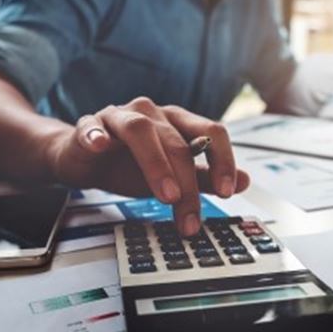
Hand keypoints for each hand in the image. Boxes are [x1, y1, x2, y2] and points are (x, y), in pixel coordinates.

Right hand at [46, 97, 249, 235]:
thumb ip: (206, 178)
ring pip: (141, 131)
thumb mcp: (173, 176)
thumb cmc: (131, 164)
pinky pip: (92, 126)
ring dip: (156, 163)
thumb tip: (245, 182)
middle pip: (177, 142)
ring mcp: (120, 116)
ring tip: (166, 195)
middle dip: (188, 184)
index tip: (228, 191)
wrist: (86, 160)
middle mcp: (153, 114)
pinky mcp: (89, 125)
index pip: (211, 132)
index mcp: (178, 122)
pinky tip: (101, 145)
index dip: (223, 160)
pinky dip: (97, 134)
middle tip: (191, 217)